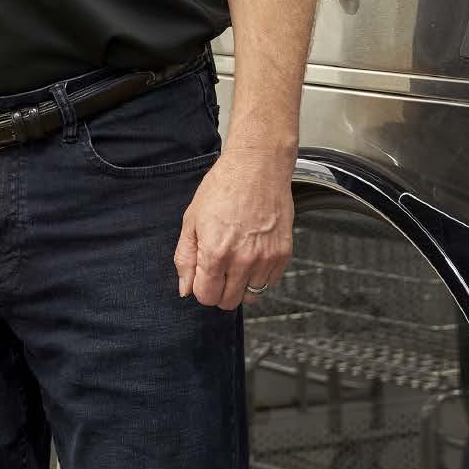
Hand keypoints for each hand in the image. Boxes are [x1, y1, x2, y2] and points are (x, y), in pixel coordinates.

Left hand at [173, 147, 293, 310]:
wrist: (257, 167)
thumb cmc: (223, 187)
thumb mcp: (191, 220)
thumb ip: (185, 258)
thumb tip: (185, 288)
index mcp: (215, 252)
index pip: (206, 296)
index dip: (201, 288)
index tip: (202, 277)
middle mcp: (243, 260)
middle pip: (229, 301)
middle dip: (219, 290)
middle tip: (218, 268)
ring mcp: (266, 259)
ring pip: (251, 295)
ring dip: (241, 284)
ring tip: (236, 258)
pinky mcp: (283, 254)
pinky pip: (270, 282)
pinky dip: (260, 275)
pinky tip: (252, 253)